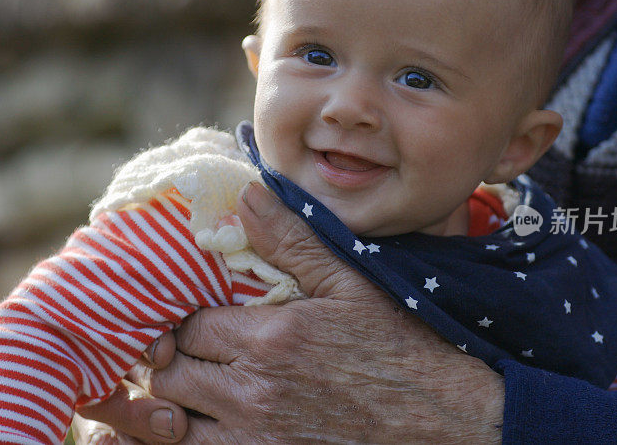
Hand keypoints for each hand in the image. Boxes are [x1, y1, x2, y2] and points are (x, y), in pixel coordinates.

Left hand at [72, 182, 503, 442]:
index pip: (190, 324)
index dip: (188, 320)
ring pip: (174, 420)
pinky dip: (189, 439)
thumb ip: (292, 241)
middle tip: (192, 352)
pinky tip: (197, 427)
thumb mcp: (351, 284)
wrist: (442, 418)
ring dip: (175, 403)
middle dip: (176, 358)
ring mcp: (257, 438)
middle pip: (174, 372)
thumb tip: (246, 196)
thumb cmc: (399, 347)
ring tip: (193, 389)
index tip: (201, 319)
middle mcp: (253, 392)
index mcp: (270, 337)